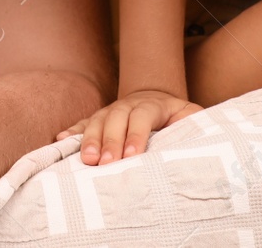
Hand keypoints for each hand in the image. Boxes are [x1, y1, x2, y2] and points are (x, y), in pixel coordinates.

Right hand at [54, 90, 201, 164]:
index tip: (132, 156)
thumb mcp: (190, 114)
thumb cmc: (176, 115)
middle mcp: (127, 105)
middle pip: (115, 120)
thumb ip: (195, 121)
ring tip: (86, 160)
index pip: (141, 117)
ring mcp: (110, 110)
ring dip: (89, 140)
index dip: (136, 136)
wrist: (155, 96)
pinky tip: (60, 141)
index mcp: (151, 105)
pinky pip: (81, 123)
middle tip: (104, 164)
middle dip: (109, 142)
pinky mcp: (98, 118)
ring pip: (96, 121)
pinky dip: (71, 131)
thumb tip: (201, 134)